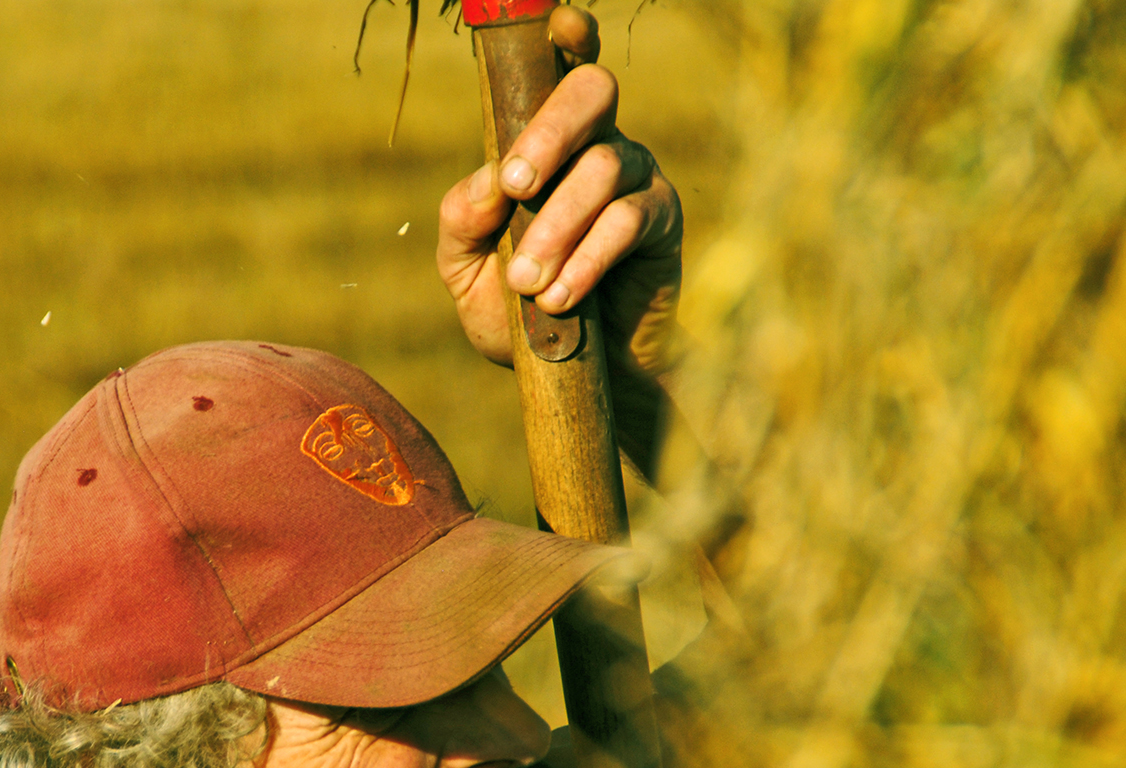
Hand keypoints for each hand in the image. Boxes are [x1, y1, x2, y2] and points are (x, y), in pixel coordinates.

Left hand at [437, 6, 682, 375]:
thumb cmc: (511, 310)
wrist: (565, 375)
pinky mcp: (663, 223)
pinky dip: (587, 259)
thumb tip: (489, 182)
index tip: (557, 25)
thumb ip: (463, 220)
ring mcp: (637, 177)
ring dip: (557, 226)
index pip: (563, 68)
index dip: (568, 34)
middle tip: (516, 187)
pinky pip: (629, 221)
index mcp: (546, 140)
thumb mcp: (465, 268)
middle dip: (550, 133)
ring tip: (525, 282)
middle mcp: (597, 143)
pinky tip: (560, 296)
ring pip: (605, 167)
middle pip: (593, 92)